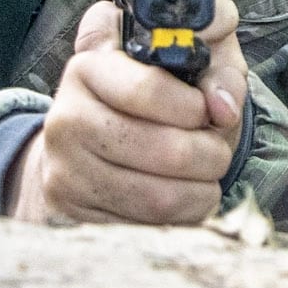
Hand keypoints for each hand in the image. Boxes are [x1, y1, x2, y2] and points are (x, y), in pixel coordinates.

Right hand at [6, 0, 249, 224]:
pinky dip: (179, 216)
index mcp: (90, 65)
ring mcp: (65, 168)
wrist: (97, 138)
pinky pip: (144, 226)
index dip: (193, 106)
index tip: (205, 111)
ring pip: (158, 197)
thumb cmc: (157, 93)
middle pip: (164, 150)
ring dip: (201, 190)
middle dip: (210, 153)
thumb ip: (219, 70)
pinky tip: (181, 196)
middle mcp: (67, 115)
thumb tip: (223, 109)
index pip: (148, 89)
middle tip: (217, 149)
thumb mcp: (192, 61)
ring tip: (205, 173)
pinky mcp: (73, 211)